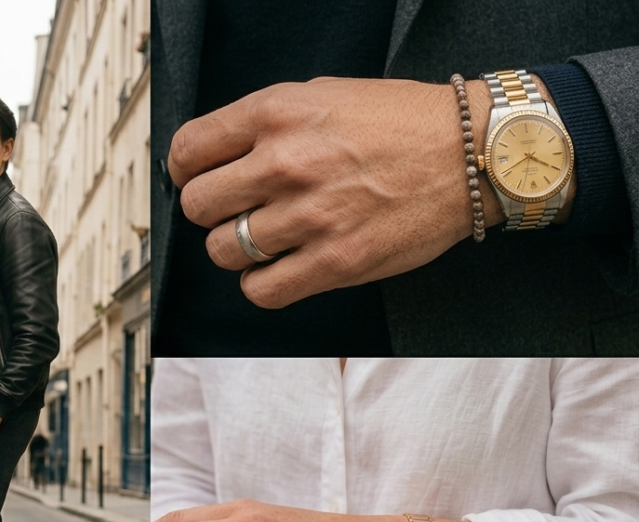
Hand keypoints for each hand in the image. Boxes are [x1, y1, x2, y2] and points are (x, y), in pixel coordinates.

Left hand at [168, 77, 507, 308]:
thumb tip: (214, 156)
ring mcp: (310, 215)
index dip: (185, 171)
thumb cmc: (400, 123)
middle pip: (197, 206)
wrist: (472, 153)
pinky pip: (261, 291)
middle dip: (211, 211)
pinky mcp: (335, 262)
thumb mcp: (321, 95)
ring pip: (223, 250)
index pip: (188, 151)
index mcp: (277, 114)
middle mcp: (286, 163)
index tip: (197, 179)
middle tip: (236, 209)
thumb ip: (264, 124)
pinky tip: (279, 268)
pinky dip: (261, 284)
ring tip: (265, 237)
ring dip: (236, 249)